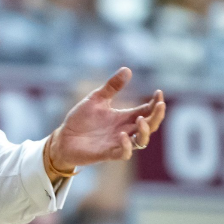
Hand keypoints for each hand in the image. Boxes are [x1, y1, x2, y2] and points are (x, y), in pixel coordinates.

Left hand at [48, 68, 165, 172]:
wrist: (64, 138)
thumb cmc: (81, 119)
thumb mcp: (96, 99)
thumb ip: (112, 87)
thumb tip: (127, 69)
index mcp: (124, 117)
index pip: (147, 111)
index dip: (155, 104)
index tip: (159, 92)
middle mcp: (125, 130)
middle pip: (149, 126)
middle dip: (157, 116)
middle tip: (160, 105)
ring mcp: (117, 143)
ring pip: (141, 141)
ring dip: (144, 131)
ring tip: (141, 119)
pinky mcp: (108, 153)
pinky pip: (124, 153)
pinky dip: (126, 146)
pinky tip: (123, 136)